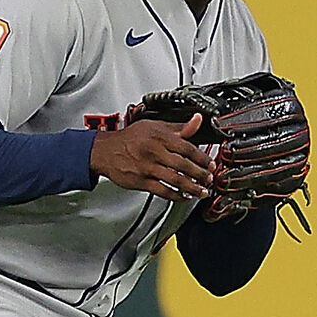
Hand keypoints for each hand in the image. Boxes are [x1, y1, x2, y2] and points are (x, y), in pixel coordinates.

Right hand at [91, 113, 217, 200]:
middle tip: (210, 179)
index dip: (202, 158)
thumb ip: (179, 127)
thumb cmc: (131, 138)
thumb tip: (197, 120)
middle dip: (201, 174)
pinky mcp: (141, 181)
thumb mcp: (155, 126)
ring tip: (202, 191)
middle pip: (183, 165)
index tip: (212, 164)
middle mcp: (154, 151)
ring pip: (175, 180)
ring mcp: (148, 167)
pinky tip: (184, 197)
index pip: (187, 147)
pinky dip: (176, 196)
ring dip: (192, 188)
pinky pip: (162, 190)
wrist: (105, 150)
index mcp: (160, 137)